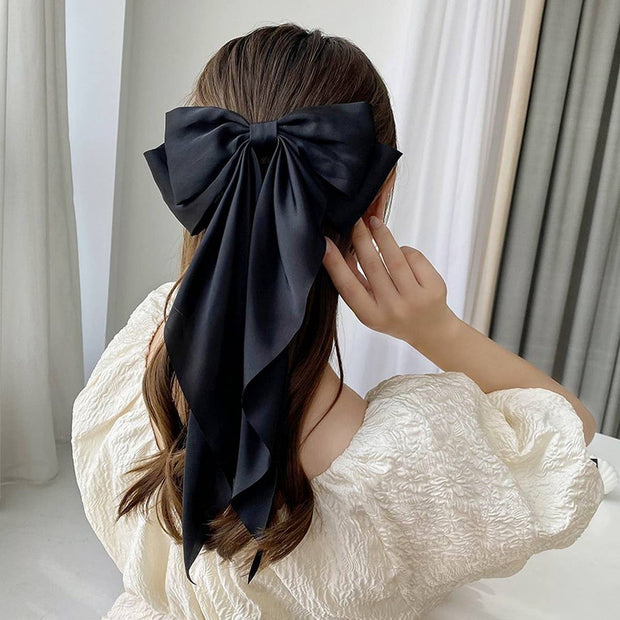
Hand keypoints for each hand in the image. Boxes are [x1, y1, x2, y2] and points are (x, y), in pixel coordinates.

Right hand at [321, 216, 457, 346]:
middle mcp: (392, 309)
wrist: (430, 329)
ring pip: (395, 258)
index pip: (349, 287)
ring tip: (374, 222)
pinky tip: (400, 252)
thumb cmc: (393, 314)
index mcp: (371, 316)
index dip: (335, 264)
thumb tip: (339, 251)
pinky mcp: (433, 288)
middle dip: (361, 239)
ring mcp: (415, 300)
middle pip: (373, 266)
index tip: (325, 243)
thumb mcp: (369, 307)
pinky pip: (414, 258)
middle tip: (354, 220)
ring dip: (382, 235)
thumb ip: (355, 283)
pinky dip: (404, 250)